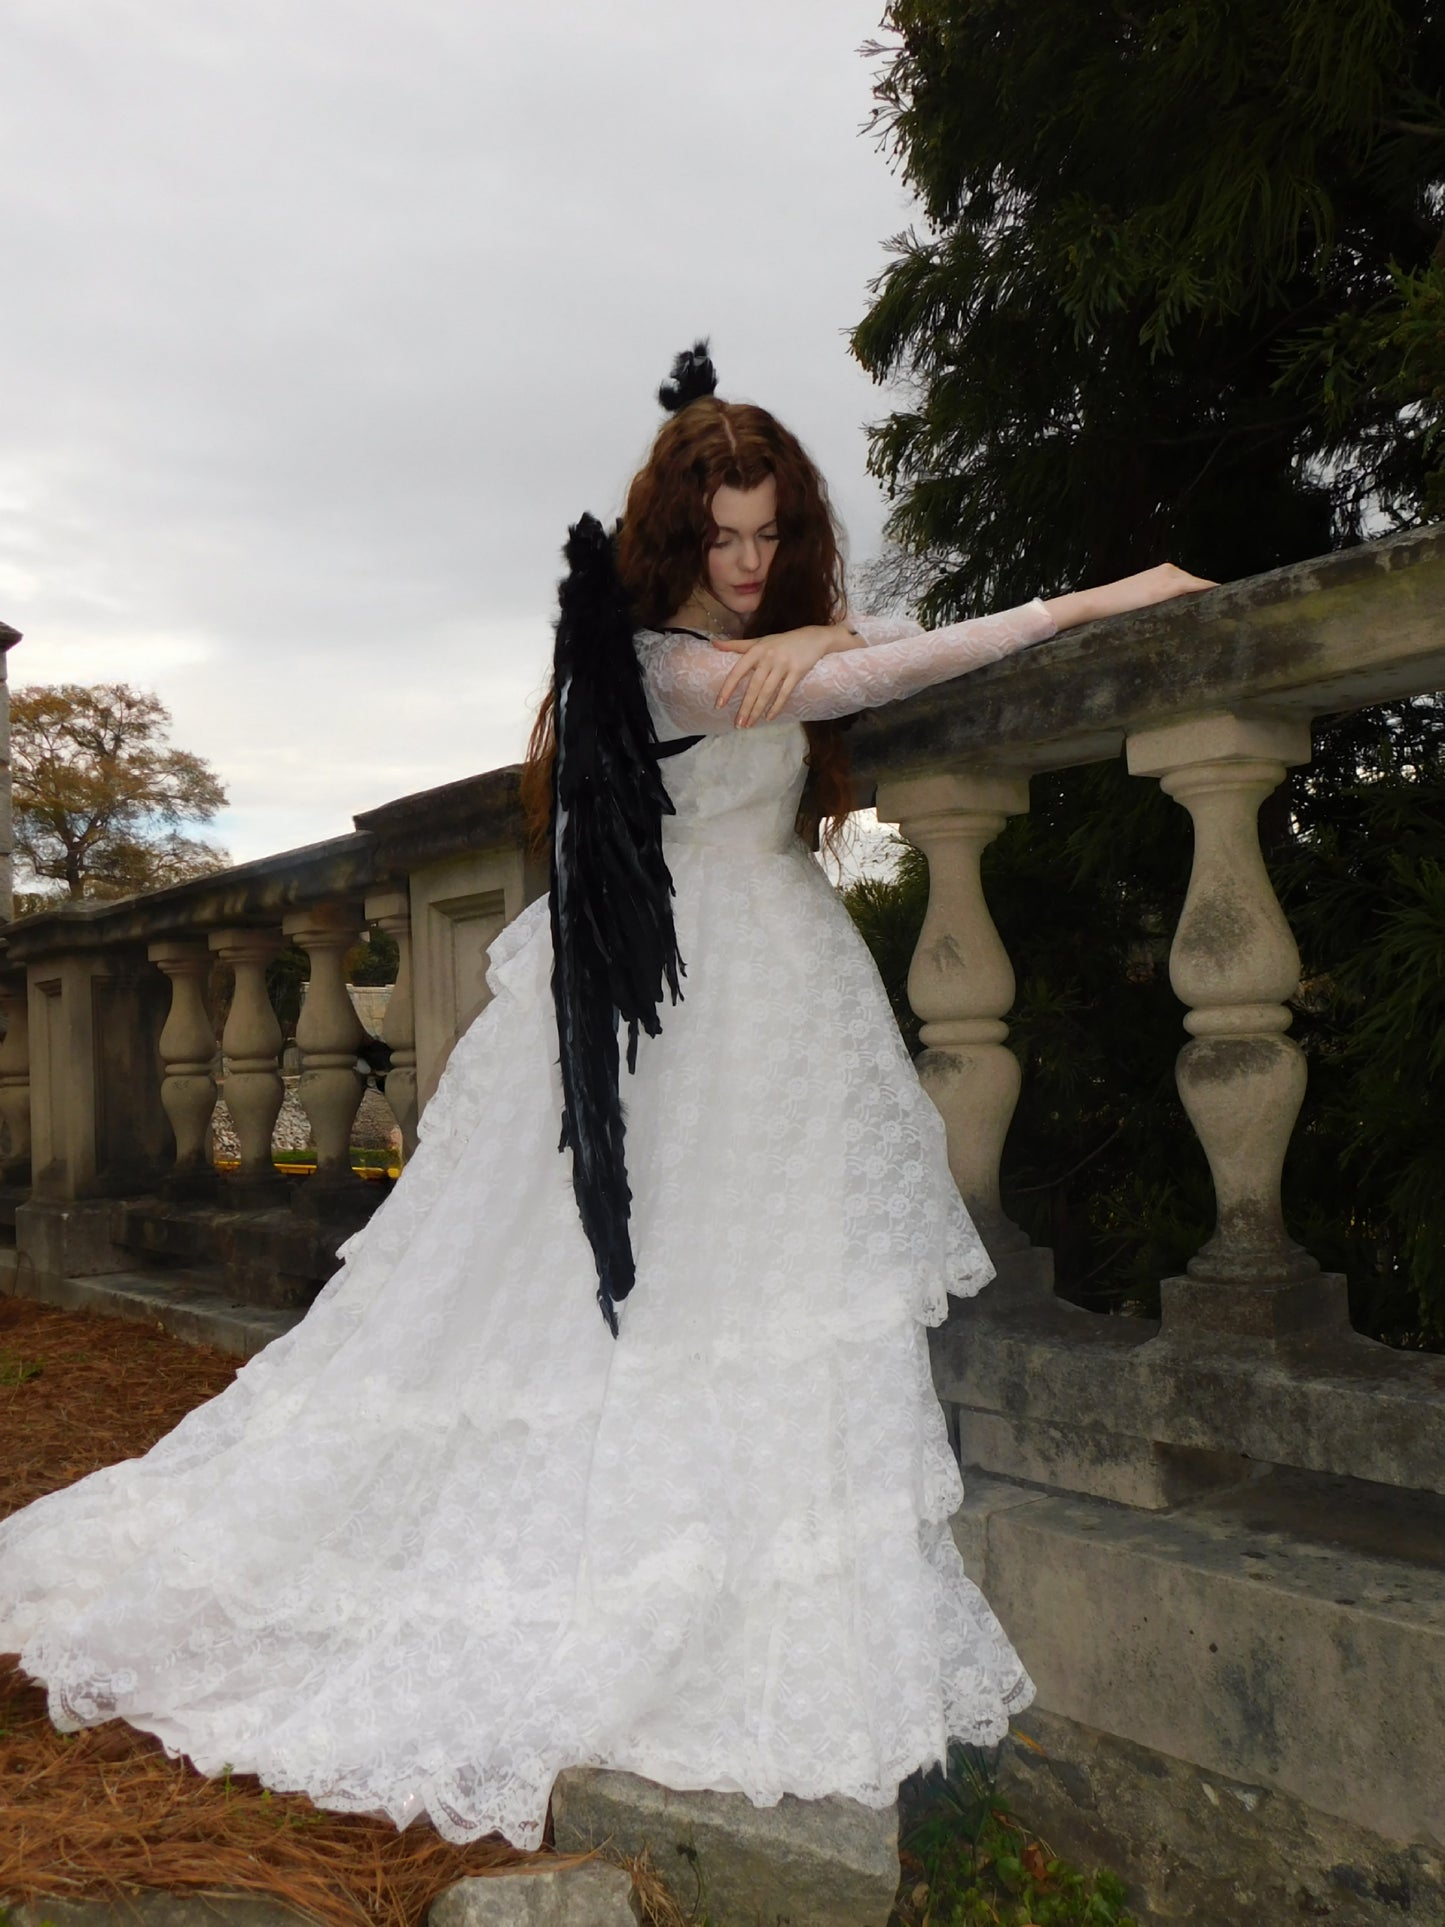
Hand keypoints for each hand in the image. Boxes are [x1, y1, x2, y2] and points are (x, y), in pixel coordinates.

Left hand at [713, 622, 859, 726]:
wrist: (812, 638)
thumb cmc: (781, 642)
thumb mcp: (759, 641)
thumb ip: (736, 645)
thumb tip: (713, 644)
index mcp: (756, 650)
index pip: (737, 672)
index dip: (727, 689)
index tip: (719, 705)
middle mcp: (768, 657)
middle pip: (753, 687)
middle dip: (745, 707)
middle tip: (738, 724)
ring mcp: (783, 664)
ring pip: (767, 692)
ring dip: (757, 710)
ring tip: (749, 725)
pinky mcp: (797, 672)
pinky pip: (784, 693)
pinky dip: (776, 707)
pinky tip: (769, 718)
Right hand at [1044, 563, 1217, 631]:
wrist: (1099, 603)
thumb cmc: (1116, 609)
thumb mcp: (1142, 604)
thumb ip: (1160, 606)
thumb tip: (1178, 621)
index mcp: (1164, 573)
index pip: (1192, 585)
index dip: (1206, 597)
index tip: (1221, 609)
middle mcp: (1171, 571)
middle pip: (1199, 587)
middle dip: (1210, 600)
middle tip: (1226, 615)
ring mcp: (1171, 577)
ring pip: (1200, 588)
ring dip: (1211, 600)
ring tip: (1225, 614)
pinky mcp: (1170, 587)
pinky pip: (1198, 589)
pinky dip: (1209, 595)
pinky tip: (1219, 605)